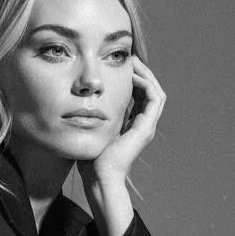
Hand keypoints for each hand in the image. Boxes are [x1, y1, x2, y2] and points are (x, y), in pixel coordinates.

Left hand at [77, 55, 165, 187]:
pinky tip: (132, 75)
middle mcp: (143, 125)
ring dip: (145, 75)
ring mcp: (147, 127)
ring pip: (155, 91)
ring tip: (132, 61)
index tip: (119, 65)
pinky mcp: (146, 128)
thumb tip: (79, 103)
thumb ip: (92, 118)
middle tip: (128, 58)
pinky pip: (154, 98)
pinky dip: (146, 84)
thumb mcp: (91, 131)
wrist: (99, 177)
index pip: (138, 95)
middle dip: (140, 72)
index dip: (132, 78)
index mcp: (132, 126)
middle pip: (149, 91)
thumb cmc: (90, 160)